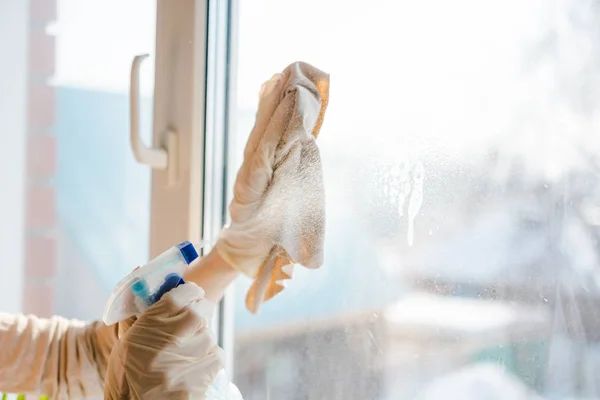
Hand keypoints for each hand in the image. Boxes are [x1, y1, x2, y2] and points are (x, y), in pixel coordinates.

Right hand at [104, 283, 223, 398]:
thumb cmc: (128, 374)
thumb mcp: (127, 340)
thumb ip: (143, 311)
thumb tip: (145, 270)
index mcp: (145, 328)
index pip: (179, 296)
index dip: (190, 292)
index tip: (193, 294)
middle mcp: (164, 343)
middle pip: (199, 313)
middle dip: (200, 313)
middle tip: (194, 322)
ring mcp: (181, 364)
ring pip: (209, 336)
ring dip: (203, 340)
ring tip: (189, 351)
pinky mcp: (195, 383)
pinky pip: (216, 357)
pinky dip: (209, 358)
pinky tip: (195, 366)